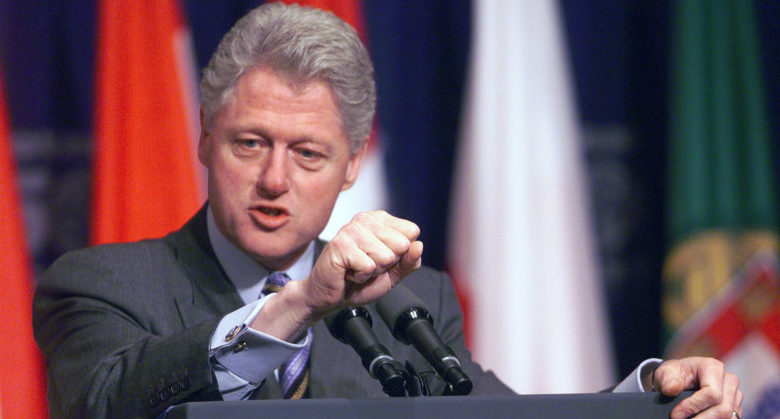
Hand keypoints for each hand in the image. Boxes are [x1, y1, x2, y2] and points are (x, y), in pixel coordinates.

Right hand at [306, 210, 422, 309]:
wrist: (331, 296)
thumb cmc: (359, 280)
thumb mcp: (393, 273)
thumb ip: (410, 261)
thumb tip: (418, 246)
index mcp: (380, 220)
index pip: (411, 232)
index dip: (401, 253)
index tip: (382, 258)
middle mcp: (365, 220)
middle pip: (401, 244)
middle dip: (388, 263)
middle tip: (368, 265)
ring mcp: (351, 231)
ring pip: (386, 256)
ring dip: (373, 270)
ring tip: (358, 268)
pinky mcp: (340, 245)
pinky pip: (368, 266)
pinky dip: (361, 276)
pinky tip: (349, 272)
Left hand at [654, 357, 741, 418]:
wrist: (681, 379)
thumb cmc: (675, 374)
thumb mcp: (666, 372)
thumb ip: (667, 380)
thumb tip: (671, 389)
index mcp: (713, 367)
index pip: (711, 393)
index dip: (693, 407)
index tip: (675, 415)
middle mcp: (729, 380)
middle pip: (723, 409)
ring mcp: (735, 395)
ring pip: (729, 417)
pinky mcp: (736, 407)